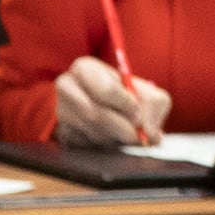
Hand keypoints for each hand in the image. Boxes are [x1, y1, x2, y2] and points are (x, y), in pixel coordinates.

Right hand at [52, 50, 173, 148]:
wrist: (105, 106)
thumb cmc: (127, 95)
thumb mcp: (146, 92)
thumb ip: (153, 106)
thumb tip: (151, 135)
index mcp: (85, 69)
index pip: (105, 90)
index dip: (125, 104)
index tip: (137, 112)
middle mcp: (66, 88)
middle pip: (95, 115)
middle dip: (121, 128)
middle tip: (136, 135)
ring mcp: (61, 111)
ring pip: (91, 132)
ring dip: (113, 138)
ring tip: (125, 134)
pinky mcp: (62, 132)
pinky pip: (85, 145)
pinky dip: (103, 145)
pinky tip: (111, 138)